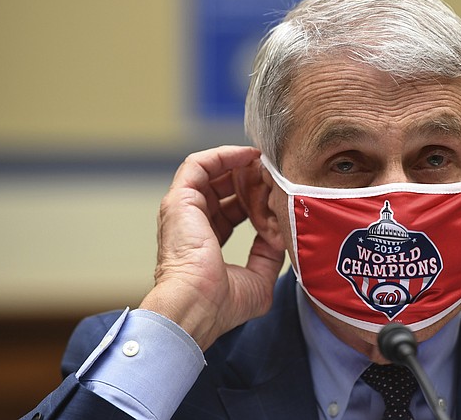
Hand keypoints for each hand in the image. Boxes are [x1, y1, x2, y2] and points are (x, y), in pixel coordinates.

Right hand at [139, 146, 284, 349]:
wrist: (197, 306)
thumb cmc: (221, 304)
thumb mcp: (258, 279)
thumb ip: (269, 257)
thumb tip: (280, 237)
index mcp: (206, 243)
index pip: (232, 211)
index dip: (257, 200)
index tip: (279, 194)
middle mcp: (192, 224)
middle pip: (223, 189)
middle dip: (252, 179)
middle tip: (275, 174)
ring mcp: (183, 210)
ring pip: (212, 173)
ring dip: (241, 165)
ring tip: (265, 163)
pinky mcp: (179, 198)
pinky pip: (199, 164)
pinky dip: (224, 155)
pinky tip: (249, 156)